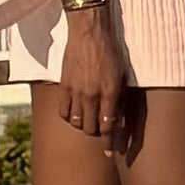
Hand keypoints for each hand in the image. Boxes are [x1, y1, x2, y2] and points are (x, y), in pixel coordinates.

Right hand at [57, 12, 130, 158]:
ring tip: (87, 120)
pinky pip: (63, 111)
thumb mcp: (121, 75)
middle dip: (97, 133)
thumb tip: (117, 118)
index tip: (111, 152)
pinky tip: (74, 112)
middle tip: (100, 130)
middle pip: (91, 128)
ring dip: (83, 125)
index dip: (111, 143)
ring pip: (77, 122)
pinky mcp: (64, 85)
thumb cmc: (110, 50)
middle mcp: (92, 95)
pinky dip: (69, 116)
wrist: (89, 31)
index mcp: (110, 92)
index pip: (109, 127)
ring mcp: (76, 91)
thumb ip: (118, 98)